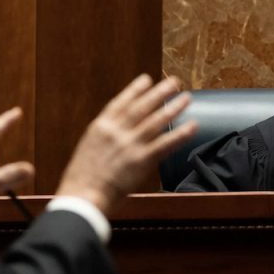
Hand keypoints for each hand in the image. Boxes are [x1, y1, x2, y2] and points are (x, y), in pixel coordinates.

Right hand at [56, 74, 196, 214]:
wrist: (83, 194)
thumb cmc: (82, 176)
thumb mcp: (88, 146)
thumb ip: (104, 135)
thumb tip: (117, 128)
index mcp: (101, 126)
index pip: (121, 102)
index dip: (135, 89)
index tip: (147, 79)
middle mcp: (117, 131)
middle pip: (142, 106)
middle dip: (159, 92)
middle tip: (174, 82)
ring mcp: (130, 144)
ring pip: (156, 121)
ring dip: (173, 107)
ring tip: (186, 97)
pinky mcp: (141, 160)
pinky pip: (165, 144)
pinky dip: (180, 134)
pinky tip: (192, 126)